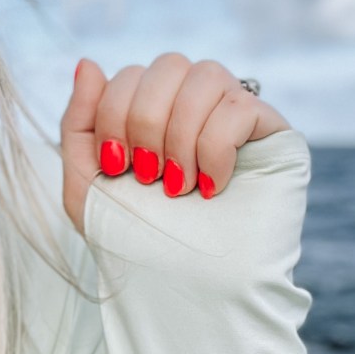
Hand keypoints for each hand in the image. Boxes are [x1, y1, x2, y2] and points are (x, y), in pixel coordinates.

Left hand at [59, 52, 290, 233]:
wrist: (183, 291)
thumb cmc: (133, 241)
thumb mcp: (86, 179)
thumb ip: (79, 119)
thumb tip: (87, 62)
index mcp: (154, 109)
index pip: (131, 74)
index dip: (114, 114)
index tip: (115, 167)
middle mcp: (196, 104)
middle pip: (168, 64)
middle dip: (145, 120)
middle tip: (147, 176)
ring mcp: (237, 115)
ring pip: (207, 74)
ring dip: (180, 133)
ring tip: (177, 185)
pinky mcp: (275, 135)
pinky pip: (242, 105)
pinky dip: (215, 147)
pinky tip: (210, 188)